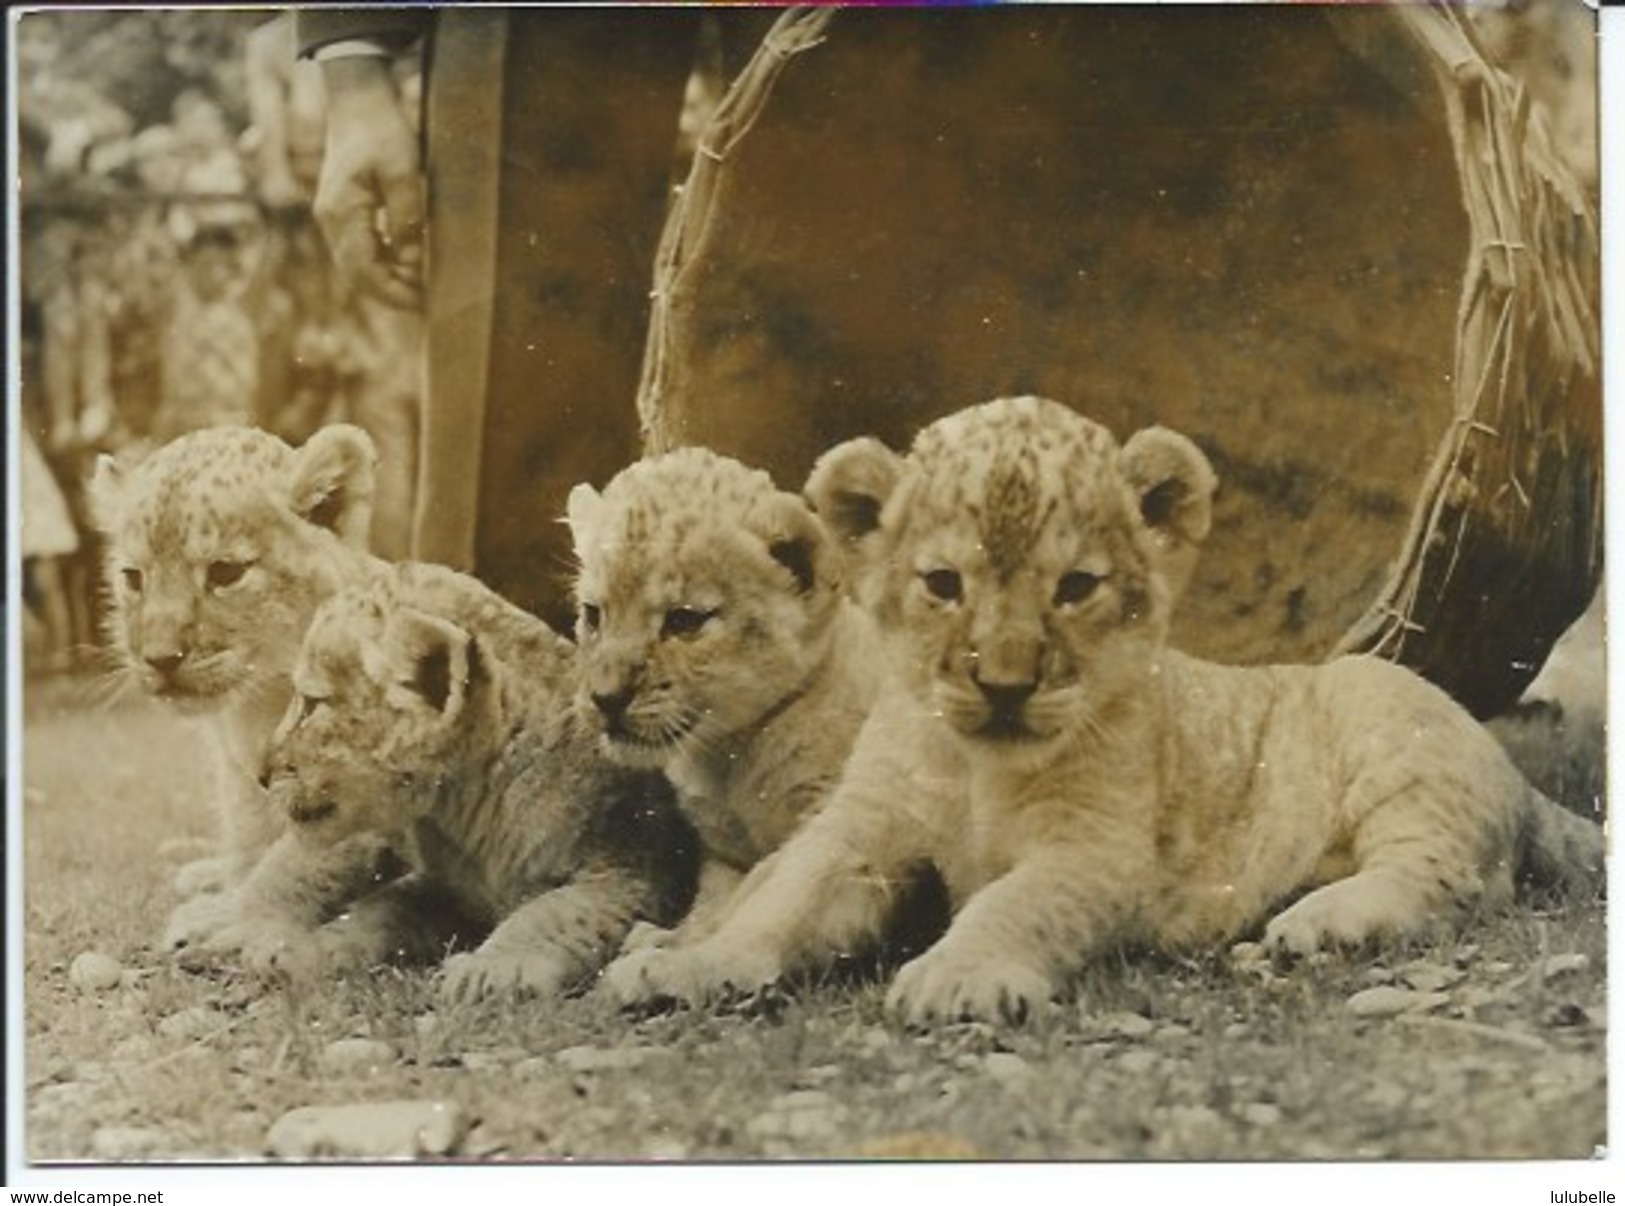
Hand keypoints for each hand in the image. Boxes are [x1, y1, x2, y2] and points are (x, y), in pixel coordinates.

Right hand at [312, 56, 424, 308]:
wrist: (358, 100)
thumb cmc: (381, 130)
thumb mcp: (402, 171)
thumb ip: (407, 216)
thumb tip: (412, 260)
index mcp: (342, 212)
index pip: (363, 270)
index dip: (393, 292)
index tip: (422, 303)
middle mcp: (331, 219)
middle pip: (358, 275)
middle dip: (391, 292)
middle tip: (427, 302)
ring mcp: (334, 216)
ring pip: (358, 264)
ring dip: (388, 279)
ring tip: (422, 286)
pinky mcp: (343, 210)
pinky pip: (360, 248)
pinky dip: (383, 261)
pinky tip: (409, 263)